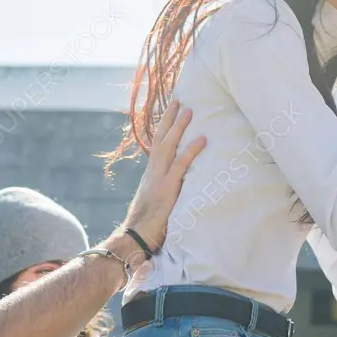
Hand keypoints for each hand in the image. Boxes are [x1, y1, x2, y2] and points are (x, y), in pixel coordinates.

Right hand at [123, 100, 205, 249]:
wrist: (134, 236)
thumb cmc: (146, 224)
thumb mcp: (156, 201)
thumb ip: (165, 190)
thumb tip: (176, 186)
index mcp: (150, 173)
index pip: (157, 144)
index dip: (163, 128)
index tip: (169, 111)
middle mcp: (153, 171)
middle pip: (160, 138)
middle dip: (169, 118)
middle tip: (178, 99)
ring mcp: (159, 178)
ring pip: (169, 146)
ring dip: (179, 127)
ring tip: (190, 110)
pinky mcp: (167, 189)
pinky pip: (181, 165)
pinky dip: (191, 150)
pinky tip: (202, 139)